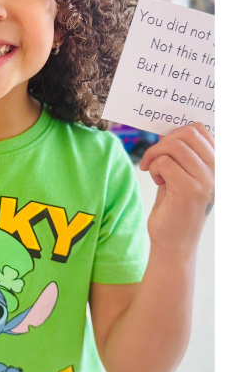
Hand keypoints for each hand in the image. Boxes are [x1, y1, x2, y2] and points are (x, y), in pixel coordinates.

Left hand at [140, 123, 213, 255]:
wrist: (174, 242)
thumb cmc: (174, 205)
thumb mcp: (180, 173)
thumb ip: (179, 152)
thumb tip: (165, 129)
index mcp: (216, 165)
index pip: (200, 130)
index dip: (176, 131)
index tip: (164, 145)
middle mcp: (216, 172)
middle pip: (187, 133)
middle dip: (163, 141)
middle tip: (154, 158)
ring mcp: (205, 181)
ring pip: (174, 146)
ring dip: (155, 154)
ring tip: (155, 170)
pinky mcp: (190, 190)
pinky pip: (165, 162)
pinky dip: (153, 167)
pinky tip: (157, 180)